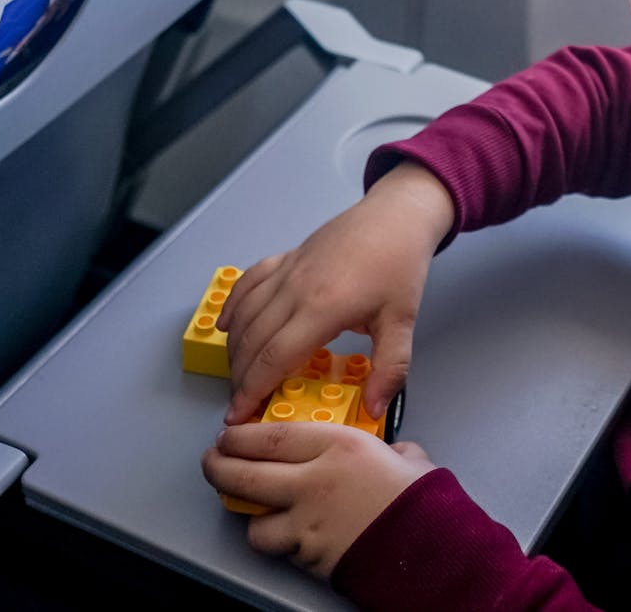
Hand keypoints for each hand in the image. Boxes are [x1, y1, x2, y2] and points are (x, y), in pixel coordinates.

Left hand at [202, 422, 436, 578]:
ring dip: (249, 515)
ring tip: (255, 509)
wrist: (429, 548)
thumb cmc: (423, 500)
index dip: (240, 436)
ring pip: (253, 520)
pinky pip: (279, 548)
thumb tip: (392, 452)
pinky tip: (288, 536)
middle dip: (218, 467)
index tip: (229, 435)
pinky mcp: (307, 556)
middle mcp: (313, 481)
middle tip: (213, 462)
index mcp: (338, 446)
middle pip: (245, 474)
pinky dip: (279, 542)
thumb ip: (388, 450)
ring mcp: (306, 522)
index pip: (269, 436)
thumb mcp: (406, 458)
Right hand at [218, 163, 456, 422]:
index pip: (274, 358)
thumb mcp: (403, 321)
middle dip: (240, 377)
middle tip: (239, 404)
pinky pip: (248, 283)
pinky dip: (233, 306)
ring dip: (234, 348)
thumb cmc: (400, 267)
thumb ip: (390, 368)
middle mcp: (295, 289)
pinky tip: (226, 326)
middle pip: (253, 341)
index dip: (252, 390)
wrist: (397, 215)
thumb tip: (374, 411)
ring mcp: (287, 270)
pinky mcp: (286, 257)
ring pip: (246, 314)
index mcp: (322, 309)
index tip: (237, 416)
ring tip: (237, 376)